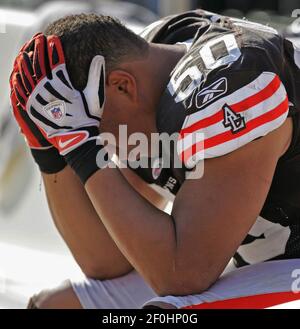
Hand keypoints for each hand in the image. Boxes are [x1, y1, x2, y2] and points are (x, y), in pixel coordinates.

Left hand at [10, 33, 105, 154]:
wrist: (76, 139)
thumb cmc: (88, 117)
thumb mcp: (96, 97)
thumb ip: (96, 76)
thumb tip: (99, 56)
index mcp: (64, 87)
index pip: (56, 62)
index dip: (54, 49)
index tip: (54, 39)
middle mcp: (48, 93)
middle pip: (40, 66)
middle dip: (39, 49)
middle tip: (39, 38)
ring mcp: (38, 101)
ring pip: (28, 76)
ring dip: (26, 62)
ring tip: (26, 51)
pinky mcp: (32, 109)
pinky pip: (22, 92)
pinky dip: (19, 80)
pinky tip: (18, 72)